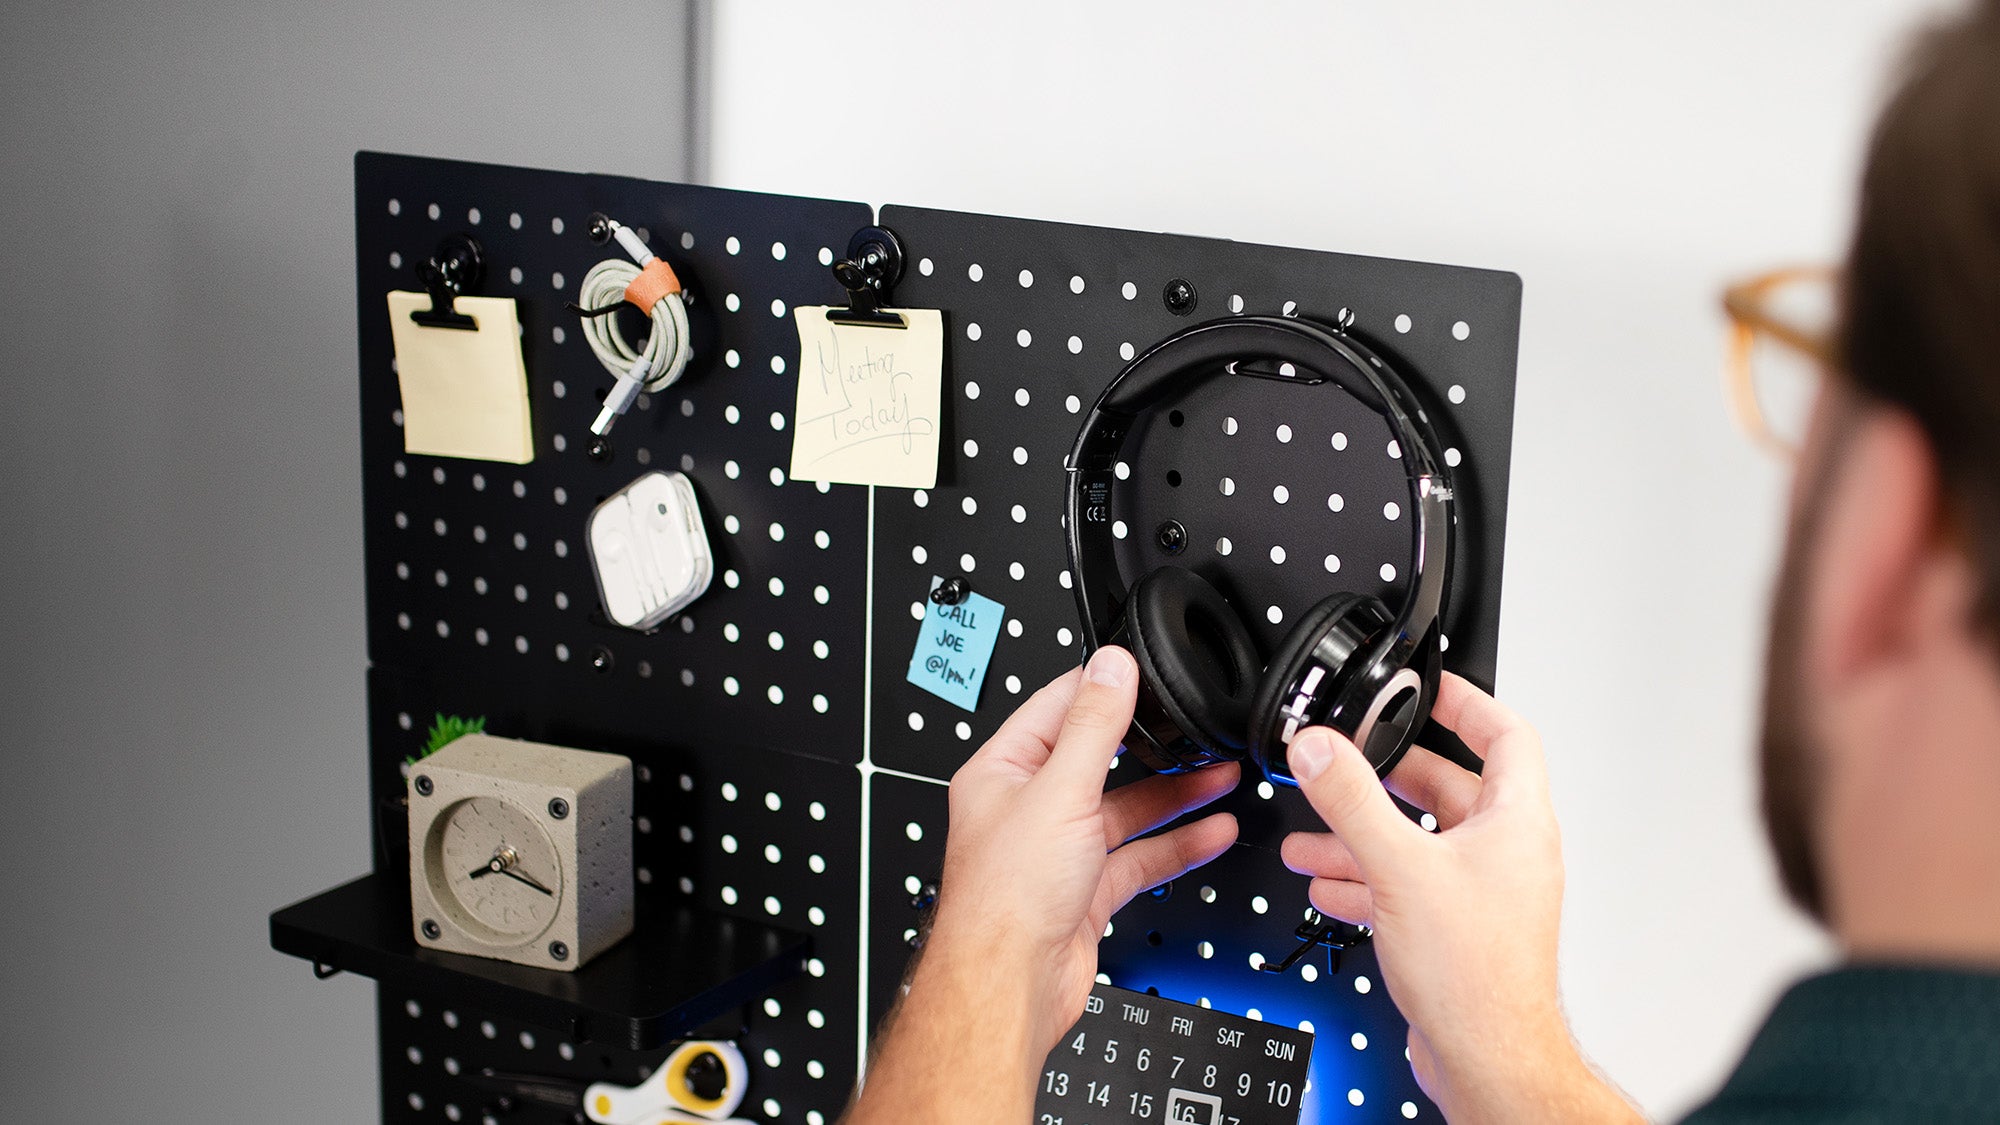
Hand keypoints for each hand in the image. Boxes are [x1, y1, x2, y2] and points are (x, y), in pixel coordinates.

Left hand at [932, 646, 1239, 1055]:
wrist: (1009, 987)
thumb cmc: (1004, 899)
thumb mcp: (1059, 792)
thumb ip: (1093, 727)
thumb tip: (1112, 666)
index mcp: (1002, 772)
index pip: (1055, 709)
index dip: (1101, 688)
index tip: (1142, 671)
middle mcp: (1026, 808)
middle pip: (1097, 761)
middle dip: (1150, 748)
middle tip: (1193, 729)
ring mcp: (1057, 852)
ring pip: (1123, 811)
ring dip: (1173, 796)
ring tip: (1221, 775)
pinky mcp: (1083, 892)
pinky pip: (1138, 857)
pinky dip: (1177, 845)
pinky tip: (1212, 831)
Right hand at [1279, 673, 1636, 1123]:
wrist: (1485, 1059)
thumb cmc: (1476, 977)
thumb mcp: (1399, 868)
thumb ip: (1352, 802)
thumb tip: (1321, 750)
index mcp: (1516, 822)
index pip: (1505, 734)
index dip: (1465, 701)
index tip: (1426, 687)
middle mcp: (1507, 852)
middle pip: (1447, 787)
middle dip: (1386, 776)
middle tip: (1348, 759)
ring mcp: (1484, 892)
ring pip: (1420, 841)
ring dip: (1363, 834)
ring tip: (1312, 832)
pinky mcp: (1458, 928)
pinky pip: (1409, 884)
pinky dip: (1367, 877)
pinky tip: (1329, 884)